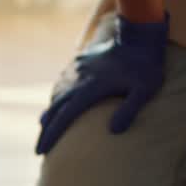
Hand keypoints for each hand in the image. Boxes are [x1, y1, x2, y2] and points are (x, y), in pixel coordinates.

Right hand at [36, 14, 168, 154]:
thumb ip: (129, 111)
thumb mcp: (145, 91)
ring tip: (45, 128)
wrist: (139, 35)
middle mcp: (79, 79)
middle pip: (55, 109)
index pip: (65, 117)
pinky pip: (65, 82)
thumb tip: (114, 132)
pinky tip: (58, 102)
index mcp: (91, 89)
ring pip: (58, 95)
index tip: (41, 151)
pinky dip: (59, 96)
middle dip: (46, 130)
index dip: (52, 135)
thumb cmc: (146, 66)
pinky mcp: (81, 62)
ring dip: (50, 113)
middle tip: (39, 149)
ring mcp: (78, 70)